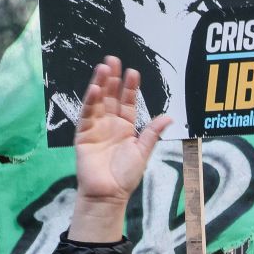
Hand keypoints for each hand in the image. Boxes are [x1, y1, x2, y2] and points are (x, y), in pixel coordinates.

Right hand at [70, 57, 173, 238]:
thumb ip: (152, 133)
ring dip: (100, 84)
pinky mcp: (83, 135)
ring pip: (98, 101)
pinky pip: (86, 115)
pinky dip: (90, 102)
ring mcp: (96, 128)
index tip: (133, 72)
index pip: (128, 103)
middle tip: (114, 60)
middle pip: (111, 97)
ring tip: (104, 67)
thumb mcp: (143, 152)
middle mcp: (110, 124)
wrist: (108, 194)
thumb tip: (169, 117)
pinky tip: (94, 88)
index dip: (130, 88)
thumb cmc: (125, 176)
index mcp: (126, 128)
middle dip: (113, 79)